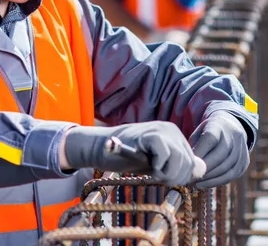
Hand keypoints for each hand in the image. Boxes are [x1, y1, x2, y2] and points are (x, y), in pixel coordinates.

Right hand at [64, 121, 198, 185]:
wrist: (103, 148)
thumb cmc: (130, 157)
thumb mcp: (159, 164)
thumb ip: (179, 166)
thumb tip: (203, 169)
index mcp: (176, 136)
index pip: (193, 163)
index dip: (180, 177)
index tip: (162, 176)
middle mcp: (171, 129)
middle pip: (188, 164)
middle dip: (174, 177)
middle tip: (155, 175)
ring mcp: (161, 129)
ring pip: (179, 160)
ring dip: (165, 173)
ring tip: (150, 169)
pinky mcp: (149, 134)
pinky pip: (165, 154)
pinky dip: (156, 165)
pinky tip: (144, 162)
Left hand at [189, 112, 249, 187]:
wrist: (230, 127)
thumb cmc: (208, 132)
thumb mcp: (198, 132)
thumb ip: (194, 146)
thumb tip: (188, 166)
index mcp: (218, 125)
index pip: (209, 139)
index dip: (199, 154)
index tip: (187, 165)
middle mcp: (233, 136)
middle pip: (219, 156)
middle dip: (203, 169)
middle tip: (190, 178)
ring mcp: (242, 149)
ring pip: (226, 168)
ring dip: (210, 178)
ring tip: (195, 183)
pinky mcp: (245, 162)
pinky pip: (232, 175)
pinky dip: (217, 182)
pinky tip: (205, 184)